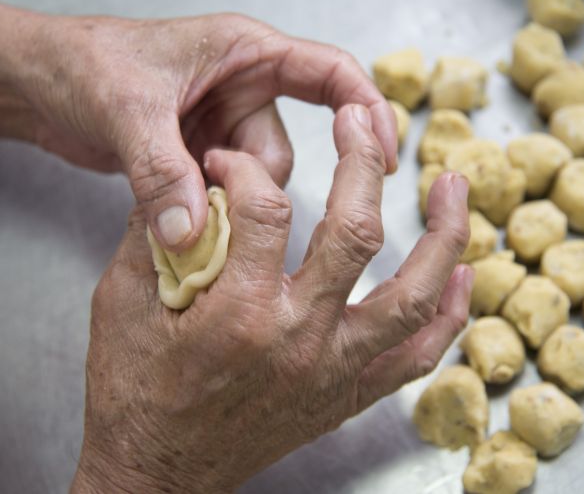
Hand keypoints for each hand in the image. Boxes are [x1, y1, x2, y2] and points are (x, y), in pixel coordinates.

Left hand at [17, 12, 397, 251]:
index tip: (386, 158)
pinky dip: (204, 217)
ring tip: (176, 209)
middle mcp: (240, 90)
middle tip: (209, 201)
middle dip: (255, 187)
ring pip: (253, 185)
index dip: (368, 111)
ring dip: (223, 209)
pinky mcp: (197, 157)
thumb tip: (190, 236)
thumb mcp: (126, 109)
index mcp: (244, 54)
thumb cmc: (83, 64)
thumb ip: (161, 171)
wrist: (36, 84)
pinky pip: (223, 198)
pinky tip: (172, 218)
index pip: (331, 73)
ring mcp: (219, 128)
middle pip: (283, 151)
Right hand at [71, 105, 471, 492]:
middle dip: (361, 164)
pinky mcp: (345, 395)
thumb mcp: (121, 302)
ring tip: (454, 186)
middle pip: (356, 232)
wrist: (155, 472)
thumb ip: (156, 233)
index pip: (266, 208)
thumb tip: (192, 178)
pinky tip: (462, 277)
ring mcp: (332, 372)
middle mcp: (298, 340)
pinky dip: (447, 316)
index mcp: (238, 312)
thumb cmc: (134, 392)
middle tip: (359, 124)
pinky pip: (415, 357)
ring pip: (413, 297)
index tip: (229, 165)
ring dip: (443, 237)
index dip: (246, 169)